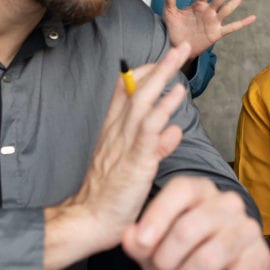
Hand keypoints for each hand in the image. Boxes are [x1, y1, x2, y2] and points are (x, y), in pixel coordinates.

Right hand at [58, 42, 191, 252]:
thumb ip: (155, 146)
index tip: (161, 61)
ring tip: (180, 55)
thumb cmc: (109, 198)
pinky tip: (177, 92)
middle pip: (136, 88)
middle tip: (179, 47)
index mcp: (112, 131)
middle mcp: (116, 131)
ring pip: (143, 99)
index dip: (144, 74)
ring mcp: (124, 143)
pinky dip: (163, 108)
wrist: (89, 222)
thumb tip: (173, 129)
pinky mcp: (134, 159)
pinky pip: (149, 127)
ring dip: (163, 75)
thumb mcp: (134, 167)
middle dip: (159, 65)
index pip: (126, 92)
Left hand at [122, 177, 269, 269]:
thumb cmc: (181, 249)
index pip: (180, 191)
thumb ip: (138, 238)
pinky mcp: (261, 258)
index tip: (140, 243)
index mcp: (199, 189)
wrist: (215, 266)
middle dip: (166, 260)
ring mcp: (247, 229)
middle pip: (188, 229)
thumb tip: (132, 238)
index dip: (156, 218)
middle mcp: (227, 203)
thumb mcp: (153, 241)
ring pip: (209, 258)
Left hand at [163, 0, 255, 58]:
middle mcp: (209, 11)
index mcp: (198, 4)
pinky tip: (253, 17)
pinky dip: (242, 23)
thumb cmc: (175, 28)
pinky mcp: (217, 33)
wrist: (178, 47)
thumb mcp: (170, 12)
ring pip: (229, 8)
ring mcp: (214, 22)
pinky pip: (231, 27)